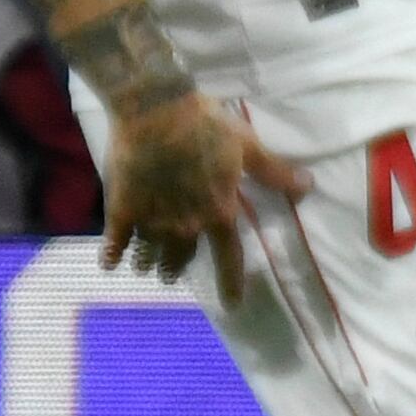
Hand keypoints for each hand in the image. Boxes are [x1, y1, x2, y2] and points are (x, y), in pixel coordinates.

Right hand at [99, 93, 308, 297]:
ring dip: (149, 263)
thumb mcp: (248, 148)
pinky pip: (115, 240)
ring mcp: (150, 218)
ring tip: (146, 269)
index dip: (231, 282)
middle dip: (179, 268)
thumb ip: (274, 173)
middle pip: (183, 257)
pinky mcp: (121, 207)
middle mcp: (185, 224)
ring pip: (150, 253)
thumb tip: (308, 189)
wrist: (154, 110)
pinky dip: (112, 254)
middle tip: (174, 276)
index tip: (231, 305)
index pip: (229, 257)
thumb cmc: (206, 125)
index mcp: (218, 212)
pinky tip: (107, 264)